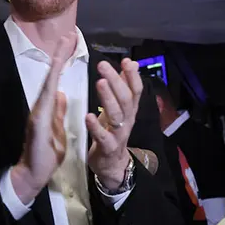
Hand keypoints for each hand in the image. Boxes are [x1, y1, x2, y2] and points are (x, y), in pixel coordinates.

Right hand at [10, 32, 74, 204]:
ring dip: (56, 64)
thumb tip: (62, 93)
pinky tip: (56, 74)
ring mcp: (39, 111)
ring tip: (64, 45)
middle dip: (60, 54)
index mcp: (48, 105)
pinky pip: (46, 101)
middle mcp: (42, 104)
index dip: (63, 60)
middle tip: (69, 34)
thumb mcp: (57, 126)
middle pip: (52, 75)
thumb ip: (58, 110)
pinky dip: (51, 86)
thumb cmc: (46, 151)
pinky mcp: (38, 122)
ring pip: (49, 82)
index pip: (57, 78)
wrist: (34, 172)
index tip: (71, 42)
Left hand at [86, 58, 142, 190]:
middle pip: (126, 98)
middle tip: (103, 65)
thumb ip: (124, 85)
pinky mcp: (108, 148)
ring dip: (108, 98)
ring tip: (99, 82)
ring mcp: (119, 134)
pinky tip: (88, 116)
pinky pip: (103, 137)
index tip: (125, 60)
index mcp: (130, 109)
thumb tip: (131, 62)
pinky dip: (96, 127)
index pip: (135, 90)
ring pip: (117, 115)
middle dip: (116, 81)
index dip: (132, 75)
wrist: (112, 164)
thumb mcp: (119, 108)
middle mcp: (128, 120)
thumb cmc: (112, 131)